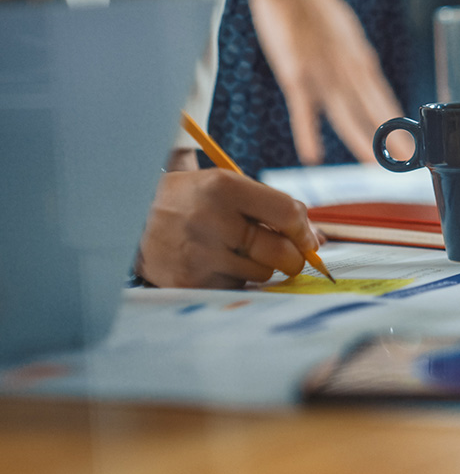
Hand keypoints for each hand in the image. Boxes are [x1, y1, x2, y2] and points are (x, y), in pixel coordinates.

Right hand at [137, 169, 320, 288]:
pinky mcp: (189, 282)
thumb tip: (317, 240)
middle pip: (281, 252)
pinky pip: (236, 287)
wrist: (128, 218)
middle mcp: (211, 220)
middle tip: (289, 254)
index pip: (288, 214)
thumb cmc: (192, 201)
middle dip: (293, 256)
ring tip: (236, 250)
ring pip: (262, 273)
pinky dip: (235, 277)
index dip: (306, 231)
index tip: (309, 239)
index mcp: (224, 188)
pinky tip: (214, 262)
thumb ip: (272, 207)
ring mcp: (198, 254)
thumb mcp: (227, 187)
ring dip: (260, 266)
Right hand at [245, 0, 404, 163]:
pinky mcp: (296, 76)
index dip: (401, 126)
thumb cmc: (316, 8)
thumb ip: (355, 61)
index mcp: (362, 62)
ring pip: (347, 116)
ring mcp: (325, 75)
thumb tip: (366, 79)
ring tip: (374, 166)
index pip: (387, 101)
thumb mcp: (347, 35)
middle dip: (393, 140)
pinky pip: (304, 112)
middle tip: (409, 163)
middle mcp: (350, 71)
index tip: (415, 146)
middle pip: (374, 112)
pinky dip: (309, 135)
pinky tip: (314, 157)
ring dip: (362, 142)